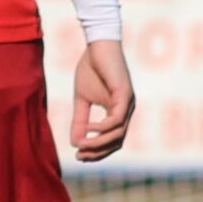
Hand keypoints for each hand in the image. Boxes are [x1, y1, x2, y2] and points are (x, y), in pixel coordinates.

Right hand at [70, 38, 135, 162]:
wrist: (97, 45)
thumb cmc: (91, 68)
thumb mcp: (81, 99)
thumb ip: (80, 120)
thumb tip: (75, 143)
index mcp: (118, 113)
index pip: (112, 141)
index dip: (97, 152)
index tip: (79, 156)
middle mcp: (126, 111)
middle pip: (117, 143)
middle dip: (98, 152)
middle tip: (80, 156)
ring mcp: (128, 104)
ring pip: (118, 134)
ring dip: (99, 143)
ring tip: (82, 145)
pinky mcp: (125, 95)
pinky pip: (116, 119)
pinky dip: (102, 128)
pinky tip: (89, 128)